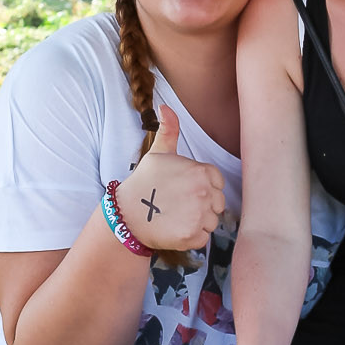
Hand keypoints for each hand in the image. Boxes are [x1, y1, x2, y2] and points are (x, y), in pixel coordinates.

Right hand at [115, 106, 226, 252]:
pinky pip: (204, 238)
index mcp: (201, 171)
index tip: (184, 191)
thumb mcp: (158, 153)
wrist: (127, 214)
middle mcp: (203, 192)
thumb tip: (164, 106)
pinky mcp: (193, 236)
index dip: (202, 187)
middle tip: (178, 205)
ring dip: (197, 221)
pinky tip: (175, 228)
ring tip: (176, 216)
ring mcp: (199, 215)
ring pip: (212, 221)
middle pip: (217, 203)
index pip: (217, 183)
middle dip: (202, 205)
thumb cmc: (144, 182)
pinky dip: (192, 237)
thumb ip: (169, 130)